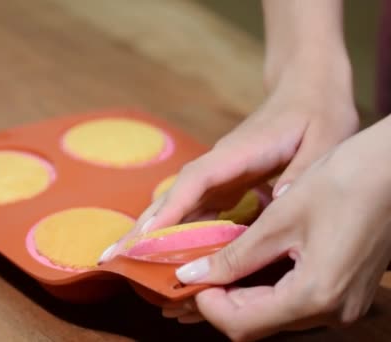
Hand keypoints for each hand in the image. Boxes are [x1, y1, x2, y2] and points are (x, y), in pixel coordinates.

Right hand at [100, 58, 357, 262]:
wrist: (307, 90)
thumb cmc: (316, 112)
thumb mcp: (324, 139)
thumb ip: (301, 172)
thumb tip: (274, 204)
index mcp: (236, 153)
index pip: (194, 182)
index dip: (168, 210)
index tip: (143, 237)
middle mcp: (217, 165)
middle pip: (172, 196)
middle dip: (143, 227)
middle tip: (112, 257)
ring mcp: (217, 175)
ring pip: (177, 206)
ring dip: (152, 233)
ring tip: (129, 263)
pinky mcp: (224, 184)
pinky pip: (193, 211)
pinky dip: (176, 232)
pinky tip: (169, 256)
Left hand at [167, 117, 390, 340]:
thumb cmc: (343, 184)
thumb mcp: (279, 219)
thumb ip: (234, 256)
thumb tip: (192, 275)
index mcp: (315, 296)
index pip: (242, 324)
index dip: (207, 304)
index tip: (187, 277)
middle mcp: (331, 312)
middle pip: (257, 324)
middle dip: (219, 301)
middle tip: (194, 271)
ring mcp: (341, 305)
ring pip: (274, 314)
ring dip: (239, 295)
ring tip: (214, 266)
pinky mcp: (343, 292)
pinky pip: (294, 302)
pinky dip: (263, 288)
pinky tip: (245, 264)